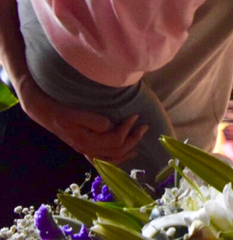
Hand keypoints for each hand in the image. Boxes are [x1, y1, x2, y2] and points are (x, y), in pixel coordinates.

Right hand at [18, 79, 146, 163]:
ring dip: (128, 151)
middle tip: (144, 126)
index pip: (115, 140)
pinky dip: (117, 159)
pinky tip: (126, 155)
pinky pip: (104, 160)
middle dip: (133, 139)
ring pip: (112, 159)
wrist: (48, 114)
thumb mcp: (78, 114)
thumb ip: (96, 121)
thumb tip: (111, 126)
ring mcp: (87, 152)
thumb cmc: (63, 111)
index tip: (135, 115)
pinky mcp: (86, 150)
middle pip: (117, 151)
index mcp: (87, 142)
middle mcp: (88, 150)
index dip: (128, 128)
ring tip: (139, 142)